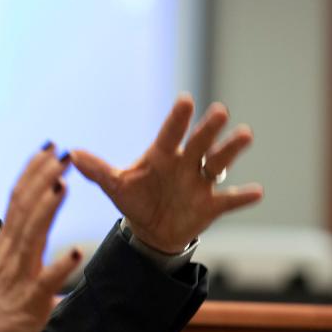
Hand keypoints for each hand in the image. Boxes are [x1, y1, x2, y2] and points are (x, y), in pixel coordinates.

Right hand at [0, 144, 80, 331]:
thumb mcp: (0, 277)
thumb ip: (20, 262)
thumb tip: (41, 258)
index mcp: (6, 248)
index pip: (18, 201)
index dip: (33, 174)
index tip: (47, 151)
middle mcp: (10, 256)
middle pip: (25, 209)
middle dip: (43, 178)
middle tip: (61, 153)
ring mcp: (19, 278)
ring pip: (32, 236)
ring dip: (47, 208)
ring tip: (62, 184)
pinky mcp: (28, 303)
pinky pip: (45, 283)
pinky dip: (59, 267)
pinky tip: (75, 252)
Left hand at [70, 94, 263, 253]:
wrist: (152, 231)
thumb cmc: (135, 199)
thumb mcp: (116, 186)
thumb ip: (98, 171)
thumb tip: (74, 154)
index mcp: (162, 154)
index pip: (170, 133)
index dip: (178, 118)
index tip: (186, 100)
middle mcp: (185, 162)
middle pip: (199, 142)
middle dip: (208, 128)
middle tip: (219, 111)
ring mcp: (201, 182)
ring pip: (219, 162)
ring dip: (231, 150)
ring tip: (245, 135)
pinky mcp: (212, 205)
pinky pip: (230, 200)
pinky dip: (243, 197)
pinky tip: (257, 191)